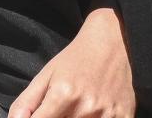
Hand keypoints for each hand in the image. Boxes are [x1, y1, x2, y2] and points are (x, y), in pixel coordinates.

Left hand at [9, 6, 134, 117]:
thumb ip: (26, 103)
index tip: (41, 117)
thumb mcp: (46, 75)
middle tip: (60, 111)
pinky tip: (92, 113)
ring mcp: (107, 115)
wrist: (115, 41)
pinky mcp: (125, 117)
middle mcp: (86, 107)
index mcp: (63, 95)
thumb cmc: (77, 59)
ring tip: (75, 111)